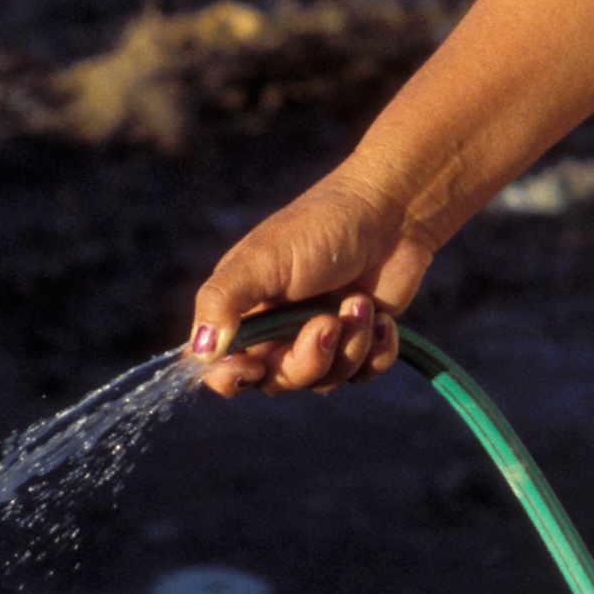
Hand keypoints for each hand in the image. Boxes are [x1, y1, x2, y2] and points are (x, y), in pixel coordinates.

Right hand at [184, 165, 431, 396]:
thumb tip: (200, 351)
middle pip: (276, 381)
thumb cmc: (321, 226)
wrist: (393, 210)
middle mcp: (278, 328)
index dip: (231, 378)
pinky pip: (362, 375)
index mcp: (244, 309)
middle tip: (328, 323)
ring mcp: (321, 336)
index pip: (219, 366)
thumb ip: (223, 302)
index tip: (254, 367)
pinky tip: (383, 317)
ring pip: (323, 382)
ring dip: (348, 347)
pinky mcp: (361, 340)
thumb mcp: (263, 258)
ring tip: (360, 302)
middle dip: (305, 360)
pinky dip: (376, 351)